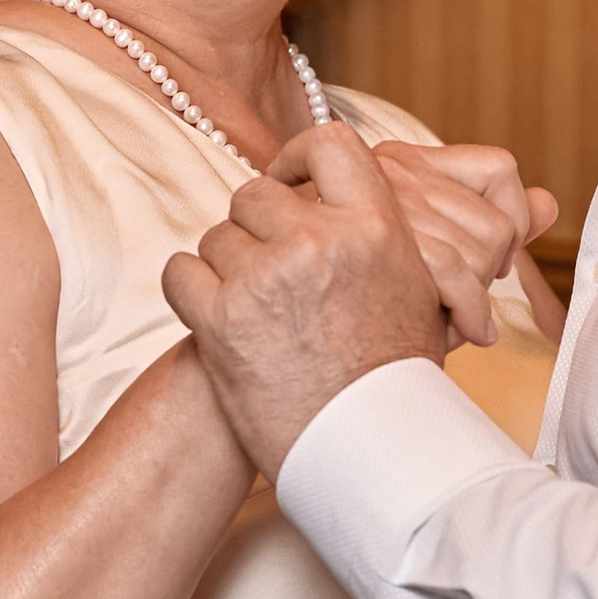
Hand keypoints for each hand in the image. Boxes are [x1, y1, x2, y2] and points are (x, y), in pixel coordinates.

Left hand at [162, 124, 446, 477]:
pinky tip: (219, 322)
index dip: (296, 157)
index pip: (328, 143)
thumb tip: (357, 189)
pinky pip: (179, 272)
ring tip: (256, 314)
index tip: (288, 182)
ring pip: (215, 237)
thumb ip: (381, 234)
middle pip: (253, 193)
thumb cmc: (393, 379)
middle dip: (254, 228)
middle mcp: (320, 242)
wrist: (367, 455)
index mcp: (376, 227)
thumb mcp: (417, 290)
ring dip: (225, 269)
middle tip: (267, 270)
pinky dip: (191, 294)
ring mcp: (266, 277)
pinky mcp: (220, 319)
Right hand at [338, 137, 558, 347]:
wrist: (269, 344)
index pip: (497, 169)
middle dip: (491, 272)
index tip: (496, 259)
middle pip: (493, 221)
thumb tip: (550, 203)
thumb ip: (484, 224)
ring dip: (478, 297)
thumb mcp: (410, 257)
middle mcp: (390, 174)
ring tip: (460, 322)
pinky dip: (474, 313)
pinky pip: (458, 272)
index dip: (514, 217)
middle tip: (465, 301)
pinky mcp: (378, 244)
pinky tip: (466, 336)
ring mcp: (383, 206)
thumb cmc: (335, 303)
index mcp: (398, 164)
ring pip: (478, 248)